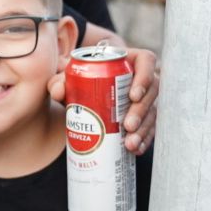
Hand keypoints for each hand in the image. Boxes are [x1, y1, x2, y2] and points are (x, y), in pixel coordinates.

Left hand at [45, 47, 159, 152]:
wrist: (83, 97)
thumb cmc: (81, 81)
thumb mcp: (69, 80)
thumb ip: (59, 82)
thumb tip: (58, 90)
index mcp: (129, 61)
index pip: (147, 60)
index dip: (145, 77)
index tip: (133, 95)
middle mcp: (142, 79)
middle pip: (152, 91)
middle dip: (142, 111)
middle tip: (127, 125)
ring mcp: (146, 99)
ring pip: (153, 112)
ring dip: (144, 129)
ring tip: (129, 143)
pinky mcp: (146, 117)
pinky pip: (150, 128)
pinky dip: (144, 140)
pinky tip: (135, 149)